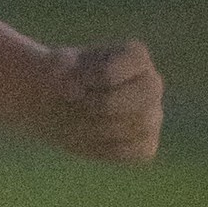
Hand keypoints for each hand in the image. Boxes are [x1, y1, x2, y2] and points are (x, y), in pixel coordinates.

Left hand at [52, 37, 162, 162]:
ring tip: (82, 122)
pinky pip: (139, 150)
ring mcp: (153, 114)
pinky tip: (94, 139)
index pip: (134, 61)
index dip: (99, 75)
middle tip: (83, 103)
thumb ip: (61, 68)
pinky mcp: (146, 142)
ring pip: (141, 125)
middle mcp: (151, 82)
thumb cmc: (62, 81)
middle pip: (148, 92)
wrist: (58, 109)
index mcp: (135, 56)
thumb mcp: (54, 66)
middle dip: (107, 103)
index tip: (80, 80)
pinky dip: (111, 149)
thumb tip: (72, 84)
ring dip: (101, 128)